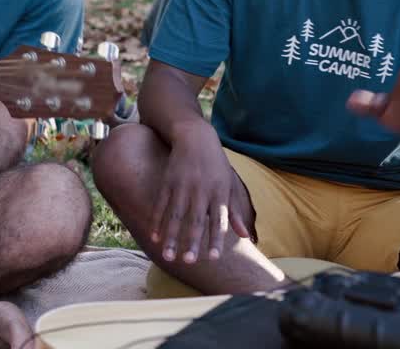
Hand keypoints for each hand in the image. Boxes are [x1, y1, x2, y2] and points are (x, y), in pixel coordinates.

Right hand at [150, 123, 251, 263]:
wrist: (195, 136)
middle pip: (195, 220)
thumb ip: (235, 211)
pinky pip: (161, 204)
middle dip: (191, 242)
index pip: (218, 220)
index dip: (216, 239)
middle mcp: (201, 190)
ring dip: (171, 236)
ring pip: (175, 216)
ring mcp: (182, 186)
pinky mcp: (168, 181)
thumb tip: (245, 237)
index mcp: (219, 192)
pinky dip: (157, 221)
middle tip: (189, 261)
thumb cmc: (216, 164)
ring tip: (167, 255)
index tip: (214, 258)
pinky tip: (154, 236)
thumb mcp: (230, 184)